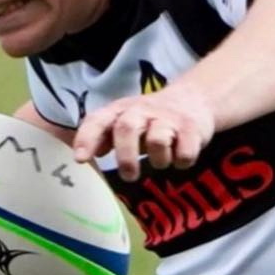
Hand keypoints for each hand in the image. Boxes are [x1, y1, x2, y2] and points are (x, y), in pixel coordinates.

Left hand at [73, 84, 215, 182]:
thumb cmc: (150, 118)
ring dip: (158, 160)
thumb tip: (82, 156)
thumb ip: (104, 137)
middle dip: (125, 157)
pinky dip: (181, 161)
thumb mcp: (124, 122)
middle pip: (127, 128)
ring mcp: (168, 119)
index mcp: (121, 110)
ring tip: (160, 162)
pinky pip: (185, 152)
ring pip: (158, 141)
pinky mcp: (191, 129)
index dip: (87, 138)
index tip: (81, 159)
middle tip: (129, 176)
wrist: (193, 98)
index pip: (98, 120)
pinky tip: (180, 157)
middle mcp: (143, 110)